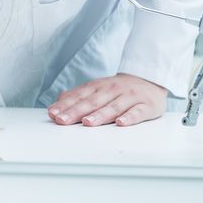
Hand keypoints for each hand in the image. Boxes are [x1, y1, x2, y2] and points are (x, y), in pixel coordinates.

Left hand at [48, 73, 167, 126]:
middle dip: (76, 111)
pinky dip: (129, 117)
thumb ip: (77, 96)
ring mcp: (129, 97)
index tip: (53, 114)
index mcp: (97, 87)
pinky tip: (120, 123)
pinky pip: (137, 112)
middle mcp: (111, 90)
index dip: (65, 105)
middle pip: (92, 102)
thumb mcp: (96, 88)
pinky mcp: (146, 105)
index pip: (78, 96)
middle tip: (63, 120)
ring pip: (112, 107)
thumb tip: (56, 105)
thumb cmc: (117, 89)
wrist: (149, 80)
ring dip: (99, 115)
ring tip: (87, 122)